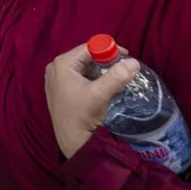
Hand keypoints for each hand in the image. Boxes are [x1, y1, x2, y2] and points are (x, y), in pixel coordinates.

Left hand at [45, 43, 139, 158]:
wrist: (72, 141)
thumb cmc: (82, 116)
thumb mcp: (100, 94)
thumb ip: (116, 77)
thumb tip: (134, 62)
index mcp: (62, 63)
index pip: (88, 48)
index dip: (108, 49)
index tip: (125, 56)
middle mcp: (56, 67)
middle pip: (86, 56)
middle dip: (105, 60)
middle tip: (122, 67)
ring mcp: (57, 78)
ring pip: (84, 67)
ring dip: (100, 70)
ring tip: (114, 78)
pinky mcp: (60, 89)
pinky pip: (80, 76)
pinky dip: (93, 78)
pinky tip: (102, 86)